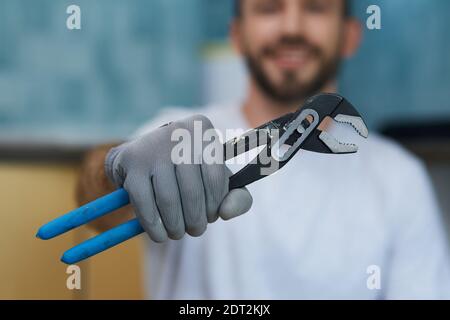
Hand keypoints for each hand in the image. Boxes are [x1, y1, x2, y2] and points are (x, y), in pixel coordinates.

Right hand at [104, 115, 252, 241]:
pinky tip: (160, 235)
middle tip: (195, 230)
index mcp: (203, 130)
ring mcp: (152, 145)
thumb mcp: (216, 179)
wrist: (141, 158)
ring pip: (168, 199)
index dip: (214, 204)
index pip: (215, 176)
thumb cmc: (188, 172)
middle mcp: (178, 132)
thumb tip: (227, 213)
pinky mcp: (131, 161)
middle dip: (196, 220)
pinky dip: (153, 226)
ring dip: (175, 226)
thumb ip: (237, 197)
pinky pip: (144, 202)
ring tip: (178, 233)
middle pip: (192, 191)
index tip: (211, 215)